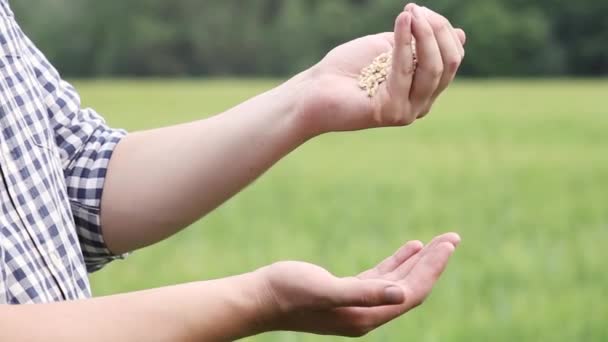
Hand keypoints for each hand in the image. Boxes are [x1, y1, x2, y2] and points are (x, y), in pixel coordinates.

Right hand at [255, 232, 460, 336]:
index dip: (432, 269)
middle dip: (433, 263)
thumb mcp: (326, 290)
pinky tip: (410, 247)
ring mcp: (358, 305)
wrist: (259, 298)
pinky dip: (398, 261)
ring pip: (399, 281)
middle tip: (453, 238)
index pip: (411, 293)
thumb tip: (402, 293)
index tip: (448, 244)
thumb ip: (364, 293)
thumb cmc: (288, 292)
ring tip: (439, 241)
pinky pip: (382, 277)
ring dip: (419, 261)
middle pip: (410, 287)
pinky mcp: (347, 293)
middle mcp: (367, 314)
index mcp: (366, 317)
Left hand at [296, 4, 465, 134]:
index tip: (418, 9)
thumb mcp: (390, 47)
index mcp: (424, 89)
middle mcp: (421, 104)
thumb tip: (462, 34)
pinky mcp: (392, 113)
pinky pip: (406, 71)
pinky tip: (401, 22)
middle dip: (436, 29)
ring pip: (433, 68)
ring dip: (423, 34)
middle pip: (448, 62)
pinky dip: (404, 43)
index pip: (452, 57)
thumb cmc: (349, 68)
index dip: (442, 29)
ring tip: (409, 12)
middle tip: (414, 9)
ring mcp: (408, 111)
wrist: (314, 91)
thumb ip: (420, 43)